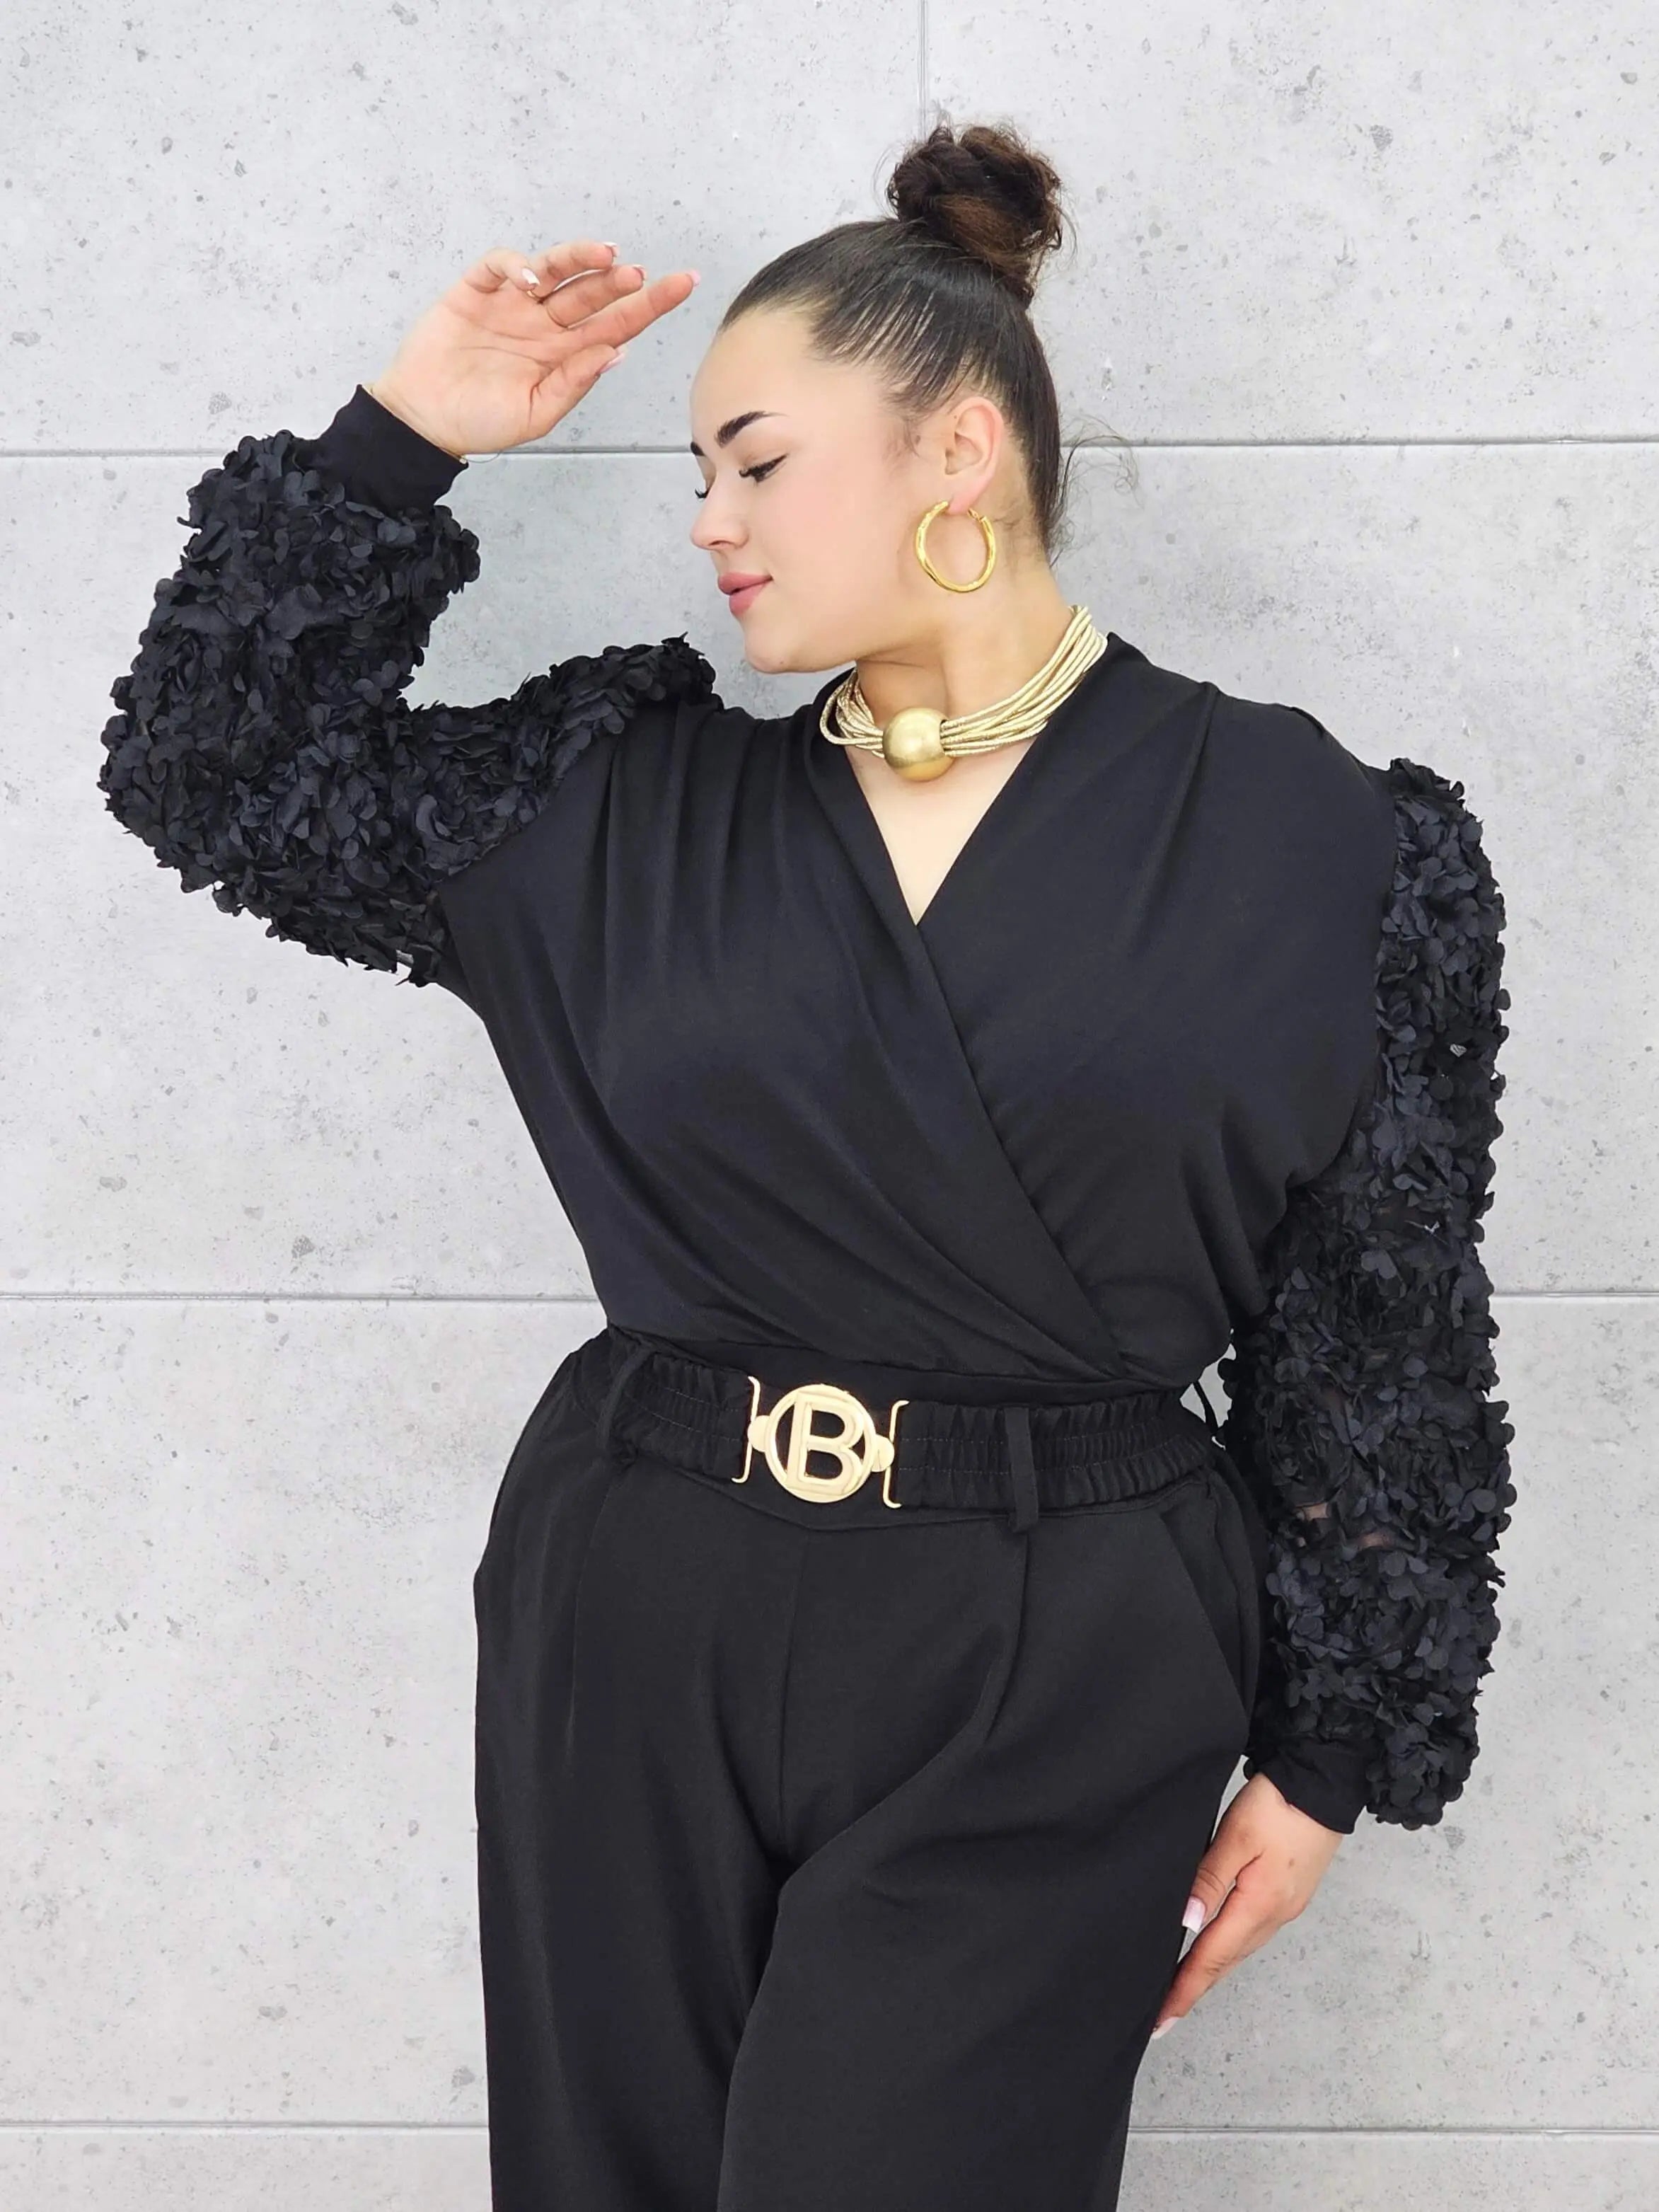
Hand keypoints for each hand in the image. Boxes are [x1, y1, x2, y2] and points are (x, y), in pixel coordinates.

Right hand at [367, 239, 700, 459]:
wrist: (423, 419)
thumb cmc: (479, 421)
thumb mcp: (535, 414)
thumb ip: (574, 382)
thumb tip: (616, 351)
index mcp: (564, 354)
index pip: (616, 324)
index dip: (649, 304)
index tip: (683, 284)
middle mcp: (544, 324)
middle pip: (592, 293)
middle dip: (619, 281)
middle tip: (637, 275)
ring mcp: (512, 304)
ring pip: (554, 270)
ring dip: (580, 259)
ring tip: (604, 256)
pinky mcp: (476, 291)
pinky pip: (501, 265)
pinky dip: (516, 264)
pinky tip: (531, 278)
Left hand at [1149, 1772, 1345, 2036]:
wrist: (1325, 1782)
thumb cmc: (1280, 1804)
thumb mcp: (1236, 1836)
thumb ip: (1209, 1880)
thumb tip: (1186, 1924)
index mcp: (1260, 1905)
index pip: (1212, 1958)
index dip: (1184, 1990)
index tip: (1160, 2020)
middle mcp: (1275, 1915)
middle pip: (1226, 1962)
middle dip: (1194, 1989)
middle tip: (1163, 2015)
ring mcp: (1285, 1907)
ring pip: (1239, 1950)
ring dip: (1211, 1971)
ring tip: (1182, 1988)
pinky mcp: (1289, 1894)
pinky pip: (1252, 1933)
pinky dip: (1228, 1948)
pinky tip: (1215, 1947)